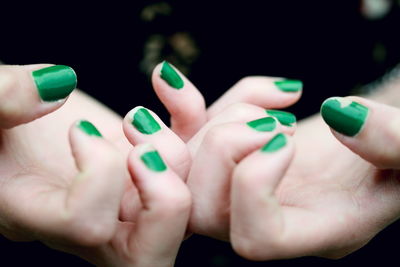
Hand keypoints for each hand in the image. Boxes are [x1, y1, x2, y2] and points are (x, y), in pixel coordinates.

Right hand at [0, 63, 189, 265]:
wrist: (15, 122)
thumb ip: (5, 98)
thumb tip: (57, 86)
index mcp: (39, 216)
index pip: (89, 227)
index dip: (98, 174)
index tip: (80, 128)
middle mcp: (90, 220)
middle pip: (151, 254)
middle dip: (165, 195)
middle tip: (139, 147)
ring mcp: (124, 197)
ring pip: (181, 210)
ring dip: (176, 155)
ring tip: (139, 115)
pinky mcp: (142, 167)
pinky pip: (190, 161)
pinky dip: (192, 118)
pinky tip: (164, 80)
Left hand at [140, 61, 399, 260]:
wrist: (373, 133)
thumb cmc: (398, 153)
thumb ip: (391, 141)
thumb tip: (341, 115)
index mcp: (315, 229)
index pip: (255, 238)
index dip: (255, 184)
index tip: (287, 136)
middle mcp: (269, 217)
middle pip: (206, 210)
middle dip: (228, 146)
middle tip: (276, 120)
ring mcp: (240, 190)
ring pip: (186, 175)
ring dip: (214, 122)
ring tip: (268, 101)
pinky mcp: (228, 159)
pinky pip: (183, 139)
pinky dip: (179, 104)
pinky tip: (171, 78)